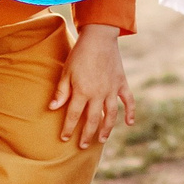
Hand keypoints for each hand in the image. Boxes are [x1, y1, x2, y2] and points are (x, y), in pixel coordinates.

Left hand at [48, 24, 133, 148]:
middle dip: (87, 134)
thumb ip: (61, 92)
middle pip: (92, 120)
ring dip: (107, 129)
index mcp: (82, 91)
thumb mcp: (66, 72)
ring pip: (111, 115)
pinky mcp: (121, 84)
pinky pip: (128, 101)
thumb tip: (53, 108)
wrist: (99, 37)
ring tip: (102, 139)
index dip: (68, 128)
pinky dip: (130, 112)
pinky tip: (129, 123)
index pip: (74, 115)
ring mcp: (112, 90)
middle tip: (83, 146)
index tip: (64, 138)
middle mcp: (98, 94)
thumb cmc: (80, 54)